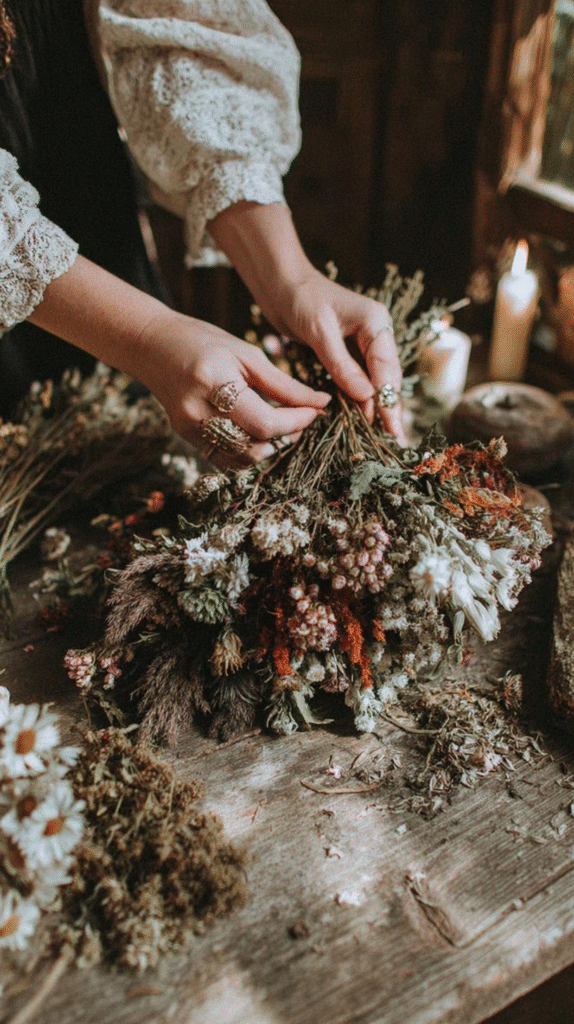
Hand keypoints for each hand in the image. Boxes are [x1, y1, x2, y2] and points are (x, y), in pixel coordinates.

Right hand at [29, 255, 328, 468]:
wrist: (152, 346)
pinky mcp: (187, 438)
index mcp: (213, 383)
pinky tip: (257, 431)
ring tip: (280, 423)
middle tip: (300, 417)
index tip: (316, 410)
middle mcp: (198, 412)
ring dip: (270, 446)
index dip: (297, 422)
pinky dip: (249, 451)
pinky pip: (226, 459)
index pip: (265, 423)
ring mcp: (189, 429)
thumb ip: (283, 384)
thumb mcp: (247, 354)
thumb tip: (320, 403)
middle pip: (255, 447)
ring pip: (243, 459)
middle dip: (286, 436)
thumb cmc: (203, 341)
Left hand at [209, 202, 405, 442]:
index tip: (391, 427)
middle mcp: (377, 333)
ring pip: (376, 381)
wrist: (283, 285)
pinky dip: (361, 399)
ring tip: (382, 437)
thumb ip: (342, 365)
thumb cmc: (300, 300)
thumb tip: (366, 396)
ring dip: (376, 407)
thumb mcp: (320, 332)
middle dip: (389, 408)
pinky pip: (361, 379)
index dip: (388, 400)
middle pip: (387, 377)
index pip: (386, 368)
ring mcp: (366, 343)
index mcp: (376, 322)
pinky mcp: (351, 352)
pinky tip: (362, 419)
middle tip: (393, 440)